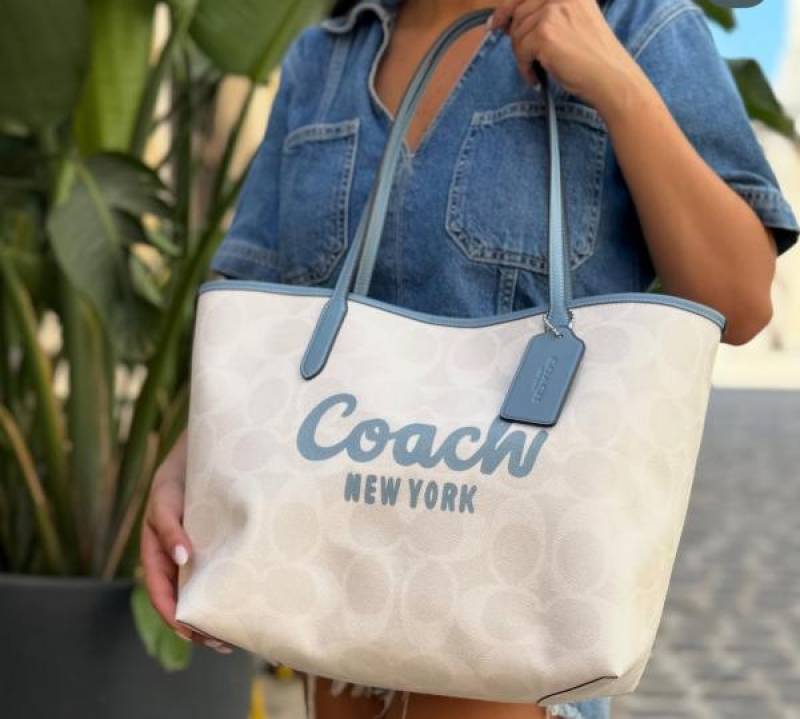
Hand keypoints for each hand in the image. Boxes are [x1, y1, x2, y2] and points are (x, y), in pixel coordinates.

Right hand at [140, 430, 232, 653]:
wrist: (208, 446)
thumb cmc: (181, 471)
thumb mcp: (167, 496)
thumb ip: (168, 526)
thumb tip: (181, 559)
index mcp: (156, 548)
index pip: (160, 590)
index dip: (173, 614)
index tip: (191, 632)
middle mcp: (176, 553)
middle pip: (184, 598)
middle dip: (198, 624)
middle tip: (221, 642)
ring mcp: (199, 549)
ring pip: (204, 589)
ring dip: (216, 614)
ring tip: (235, 635)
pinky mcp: (220, 543)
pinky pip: (223, 572)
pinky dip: (230, 590)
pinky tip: (247, 601)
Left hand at [488, 0, 645, 115]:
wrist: (610, 77)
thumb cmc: (594, 57)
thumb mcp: (573, 22)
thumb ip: (545, 15)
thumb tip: (506, 21)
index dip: (507, 8)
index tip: (495, 23)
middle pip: (518, 13)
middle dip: (516, 38)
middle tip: (522, 57)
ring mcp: (552, 12)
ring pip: (518, 34)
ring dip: (522, 56)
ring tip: (537, 69)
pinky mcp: (544, 34)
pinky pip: (521, 51)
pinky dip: (525, 68)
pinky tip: (537, 77)